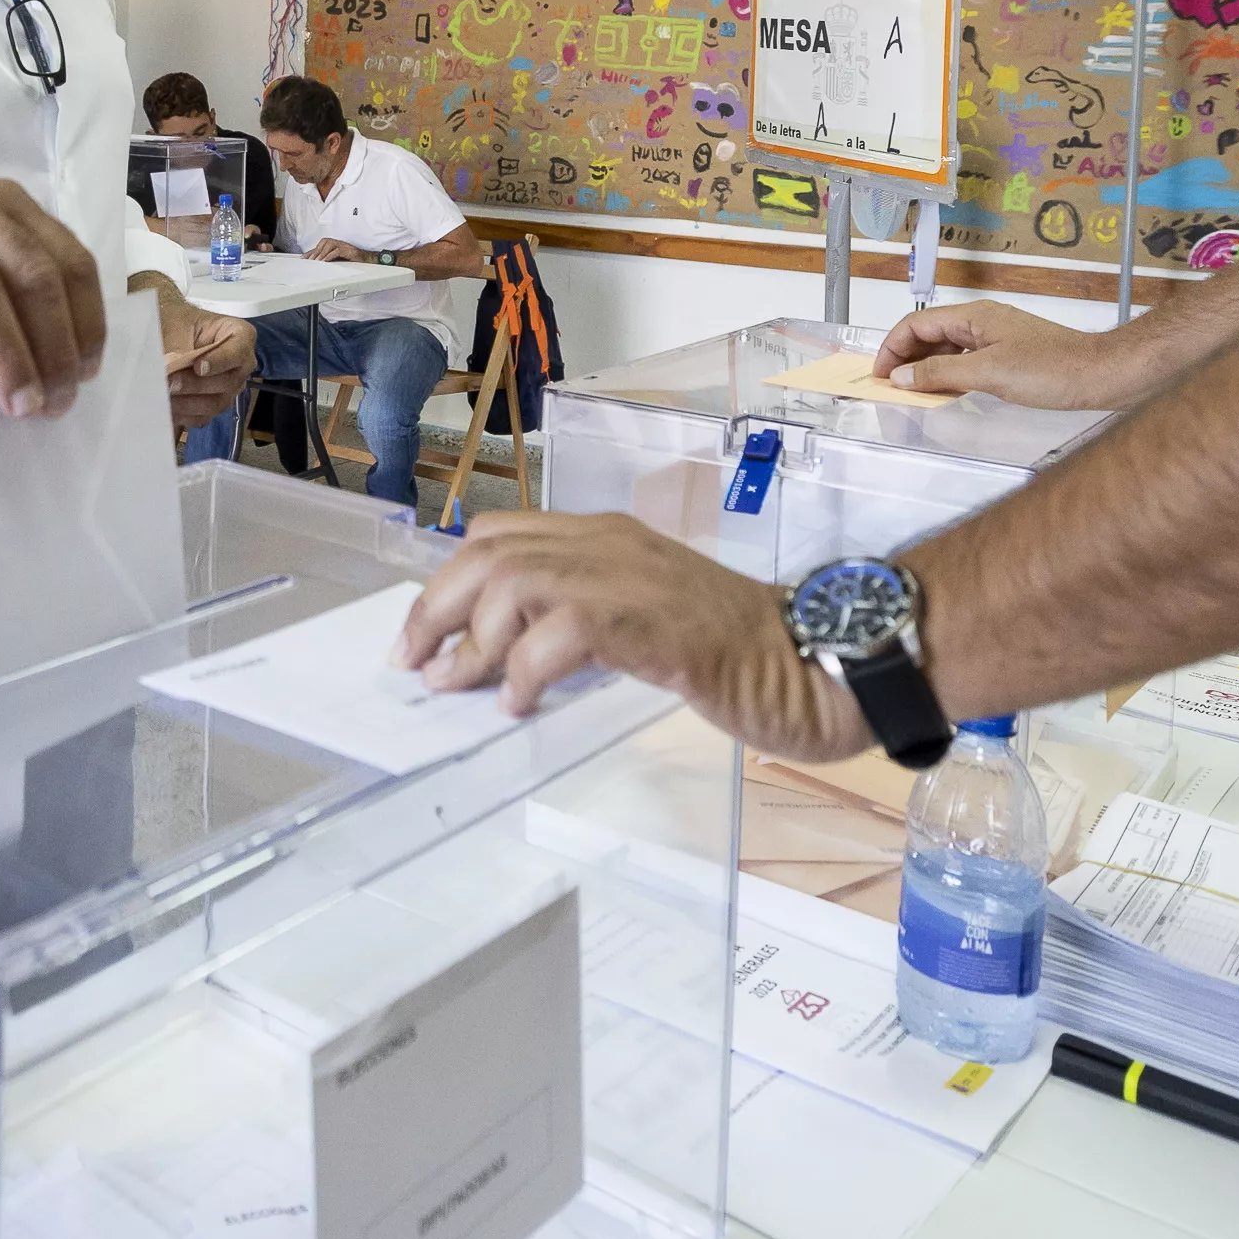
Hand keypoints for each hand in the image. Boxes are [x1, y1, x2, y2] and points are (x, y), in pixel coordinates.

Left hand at [150, 283, 252, 431]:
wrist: (168, 331)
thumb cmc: (178, 321)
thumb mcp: (177, 325)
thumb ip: (177, 347)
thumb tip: (169, 369)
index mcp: (239, 336)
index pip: (237, 352)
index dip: (220, 362)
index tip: (198, 366)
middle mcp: (240, 365)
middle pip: (228, 382)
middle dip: (196, 385)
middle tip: (171, 383)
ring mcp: (229, 387)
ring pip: (216, 403)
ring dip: (187, 403)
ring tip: (163, 397)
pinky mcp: (213, 404)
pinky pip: (203, 417)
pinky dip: (183, 414)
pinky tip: (166, 408)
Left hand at [306, 238, 368, 263]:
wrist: (365, 259)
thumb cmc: (351, 259)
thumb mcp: (337, 260)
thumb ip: (327, 260)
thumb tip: (316, 264)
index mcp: (333, 245)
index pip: (319, 246)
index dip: (310, 252)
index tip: (303, 258)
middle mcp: (337, 243)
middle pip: (323, 243)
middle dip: (315, 252)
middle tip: (310, 261)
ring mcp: (342, 245)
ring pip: (329, 245)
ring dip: (321, 253)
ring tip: (317, 261)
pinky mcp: (347, 249)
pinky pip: (337, 250)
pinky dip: (330, 255)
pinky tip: (325, 261)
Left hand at [398, 511, 867, 758]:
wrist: (819, 661)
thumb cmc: (736, 653)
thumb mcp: (642, 622)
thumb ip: (579, 624)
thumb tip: (500, 659)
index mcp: (607, 536)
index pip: (500, 533)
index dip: (449, 581)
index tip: (424, 635)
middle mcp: (610, 543)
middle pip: (490, 552)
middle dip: (438, 609)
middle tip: (419, 666)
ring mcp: (632, 576)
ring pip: (515, 583)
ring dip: (474, 643)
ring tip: (461, 689)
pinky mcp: (653, 622)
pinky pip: (560, 631)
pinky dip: (524, 670)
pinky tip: (519, 705)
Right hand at [871, 300, 1141, 408]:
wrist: (1101, 375)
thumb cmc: (1054, 369)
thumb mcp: (987, 373)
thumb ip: (940, 372)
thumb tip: (902, 376)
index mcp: (974, 316)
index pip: (917, 324)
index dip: (892, 348)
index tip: (880, 375)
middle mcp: (983, 321)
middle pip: (929, 333)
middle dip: (905, 357)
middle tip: (891, 385)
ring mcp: (996, 337)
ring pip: (947, 347)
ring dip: (926, 367)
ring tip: (914, 392)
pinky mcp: (1008, 354)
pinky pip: (966, 359)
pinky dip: (949, 372)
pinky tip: (947, 390)